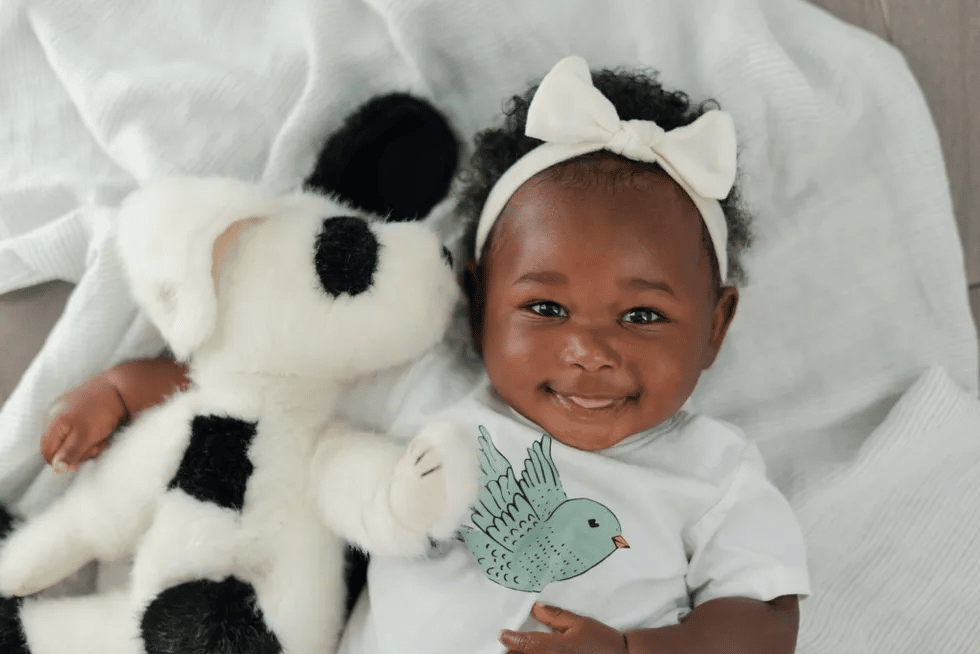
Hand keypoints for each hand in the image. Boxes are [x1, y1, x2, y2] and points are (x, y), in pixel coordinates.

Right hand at [39, 374, 128, 473]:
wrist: (125, 388)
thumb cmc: (102, 410)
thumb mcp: (85, 434)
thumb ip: (70, 452)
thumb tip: (57, 469)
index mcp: (55, 420)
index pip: (47, 450)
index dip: (60, 461)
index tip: (77, 465)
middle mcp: (62, 417)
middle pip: (64, 448)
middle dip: (81, 452)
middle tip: (97, 445)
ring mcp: (76, 415)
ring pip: (79, 443)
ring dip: (92, 446)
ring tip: (104, 438)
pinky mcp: (89, 415)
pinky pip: (89, 435)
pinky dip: (98, 438)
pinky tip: (108, 433)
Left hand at [499, 603, 627, 653]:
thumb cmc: (602, 641)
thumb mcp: (579, 623)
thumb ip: (555, 616)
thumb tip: (536, 608)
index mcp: (551, 648)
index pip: (521, 644)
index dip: (508, 639)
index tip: (502, 634)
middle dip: (511, 652)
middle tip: (506, 645)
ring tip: (518, 650)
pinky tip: (534, 653)